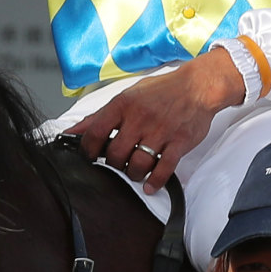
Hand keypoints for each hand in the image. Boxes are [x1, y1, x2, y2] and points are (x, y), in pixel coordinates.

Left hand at [72, 49, 244, 191]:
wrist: (198, 86)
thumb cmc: (161, 91)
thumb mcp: (127, 96)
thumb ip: (100, 116)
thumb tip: (72, 132)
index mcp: (124, 104)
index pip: (94, 132)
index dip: (87, 150)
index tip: (89, 157)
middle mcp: (140, 117)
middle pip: (116, 154)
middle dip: (114, 164)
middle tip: (119, 163)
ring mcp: (160, 131)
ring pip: (138, 164)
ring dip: (133, 174)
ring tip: (135, 172)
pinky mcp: (179, 142)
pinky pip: (163, 169)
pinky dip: (154, 182)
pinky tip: (150, 185)